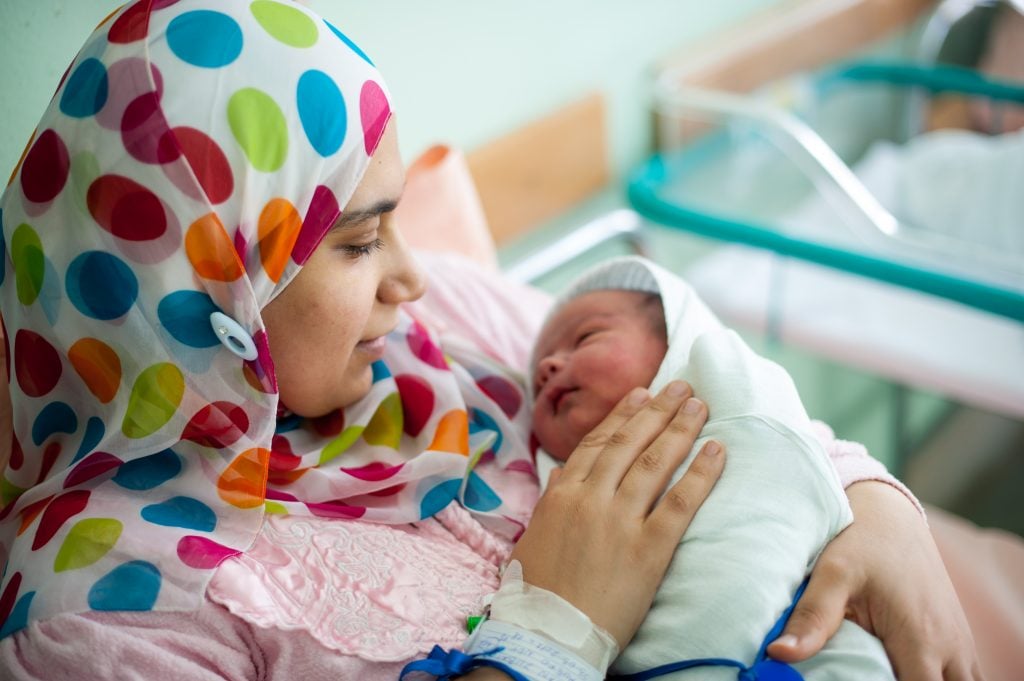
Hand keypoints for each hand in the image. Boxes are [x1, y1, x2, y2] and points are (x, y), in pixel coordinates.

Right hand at [510, 381, 724, 648]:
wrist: (547, 633)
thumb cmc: (534, 592)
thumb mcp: (534, 537)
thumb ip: (554, 502)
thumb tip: (564, 475)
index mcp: (562, 495)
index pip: (597, 444)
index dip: (622, 416)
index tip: (641, 393)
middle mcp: (591, 498)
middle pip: (629, 443)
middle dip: (657, 410)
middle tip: (680, 386)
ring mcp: (620, 520)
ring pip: (655, 462)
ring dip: (680, 429)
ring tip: (700, 406)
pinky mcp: (649, 548)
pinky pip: (681, 502)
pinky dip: (701, 473)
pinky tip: (716, 451)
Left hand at [767, 481, 981, 679]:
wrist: (890, 513)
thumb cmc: (861, 540)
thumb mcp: (832, 574)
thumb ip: (812, 617)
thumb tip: (779, 653)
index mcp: (920, 639)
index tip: (862, 678)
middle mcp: (950, 647)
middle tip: (866, 672)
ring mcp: (960, 643)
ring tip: (883, 671)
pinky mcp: (958, 637)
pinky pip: (965, 675)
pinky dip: (940, 679)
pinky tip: (903, 670)